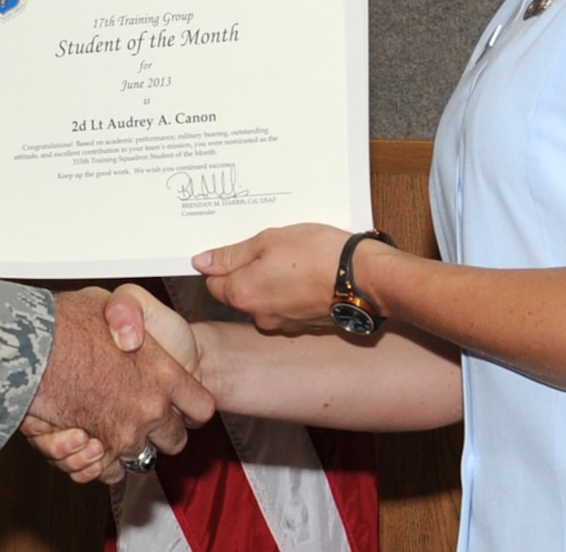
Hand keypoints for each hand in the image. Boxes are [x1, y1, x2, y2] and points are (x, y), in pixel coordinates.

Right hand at [22, 287, 214, 483]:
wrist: (29, 344)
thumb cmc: (69, 319)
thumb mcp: (116, 299)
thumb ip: (137, 318)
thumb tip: (135, 339)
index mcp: (165, 373)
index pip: (201, 407)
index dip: (190, 406)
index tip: (180, 404)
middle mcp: (150, 408)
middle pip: (174, 440)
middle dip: (161, 431)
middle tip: (142, 414)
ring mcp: (124, 433)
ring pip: (141, 456)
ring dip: (127, 444)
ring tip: (108, 422)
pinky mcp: (96, 450)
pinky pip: (109, 471)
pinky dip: (100, 462)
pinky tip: (89, 440)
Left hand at [194, 223, 350, 331]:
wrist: (364, 278)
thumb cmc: (318, 254)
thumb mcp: (269, 240)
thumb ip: (232, 254)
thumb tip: (201, 261)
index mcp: (243, 294)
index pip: (213, 283)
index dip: (222, 263)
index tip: (238, 248)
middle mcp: (259, 316)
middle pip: (240, 292)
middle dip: (249, 271)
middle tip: (270, 247)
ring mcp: (283, 324)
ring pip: (265, 299)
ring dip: (273, 281)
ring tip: (294, 258)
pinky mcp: (305, 326)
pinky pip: (288, 307)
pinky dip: (292, 292)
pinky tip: (308, 274)